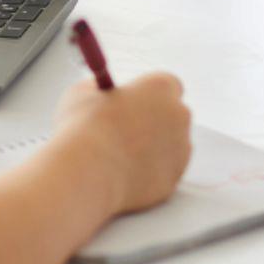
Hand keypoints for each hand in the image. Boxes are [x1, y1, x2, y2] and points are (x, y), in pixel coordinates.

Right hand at [53, 72, 192, 213]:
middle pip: (173, 114)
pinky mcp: (173, 179)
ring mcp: (180, 149)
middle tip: (125, 126)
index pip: (167, 84)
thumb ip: (100, 90)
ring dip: (151, 148)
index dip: (147, 93)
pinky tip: (122, 173)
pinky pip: (162, 172)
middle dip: (153, 120)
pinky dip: (147, 173)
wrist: (88, 171)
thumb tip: (100, 95)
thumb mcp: (83, 93)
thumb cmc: (85, 128)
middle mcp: (178, 115)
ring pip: (169, 146)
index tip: (131, 100)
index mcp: (160, 87)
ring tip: (117, 154)